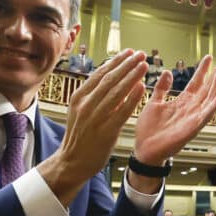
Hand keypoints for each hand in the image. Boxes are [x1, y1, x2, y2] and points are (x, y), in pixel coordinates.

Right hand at [37, 50, 149, 204]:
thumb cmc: (80, 137)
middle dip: (127, 65)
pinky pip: (121, 112)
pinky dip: (132, 98)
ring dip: (131, 76)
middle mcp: (85, 105)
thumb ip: (95, 97)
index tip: (129, 53)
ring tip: (143, 65)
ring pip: (116, 92)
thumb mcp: (81, 111)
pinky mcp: (105, 131)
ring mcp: (94, 118)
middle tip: (140, 54)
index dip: (116, 62)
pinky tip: (142, 87)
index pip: (100, 74)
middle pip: (109, 79)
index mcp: (79, 97)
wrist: (72, 162)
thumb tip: (113, 81)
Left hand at [133, 55, 215, 166]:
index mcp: (181, 103)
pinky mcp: (192, 127)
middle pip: (206, 88)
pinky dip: (214, 105)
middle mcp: (189, 109)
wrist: (144, 150)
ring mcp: (192, 118)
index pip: (195, 83)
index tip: (209, 57)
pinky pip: (206, 115)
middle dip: (215, 74)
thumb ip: (162, 88)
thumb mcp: (154, 102)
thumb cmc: (149, 130)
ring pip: (208, 99)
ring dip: (215, 86)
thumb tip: (166, 72)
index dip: (202, 70)